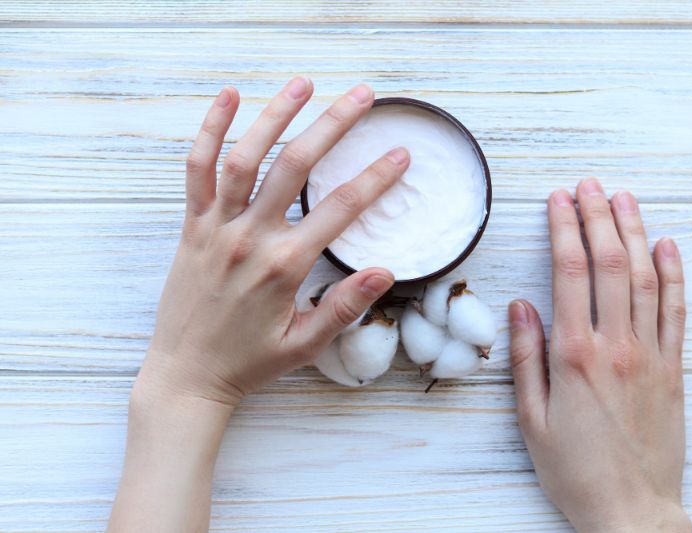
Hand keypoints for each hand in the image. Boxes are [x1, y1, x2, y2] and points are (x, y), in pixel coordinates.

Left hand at [110, 79, 409, 531]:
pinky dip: (210, 131)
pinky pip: (196, 169)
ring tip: (303, 83)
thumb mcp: (305, 344)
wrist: (187, 374)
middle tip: (363, 95)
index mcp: (285, 266)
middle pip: (296, 166)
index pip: (340, 210)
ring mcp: (217, 228)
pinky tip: (228, 97)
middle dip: (334, 124)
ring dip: (275, 115)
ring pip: (245, 157)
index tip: (400, 155)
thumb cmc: (250, 362)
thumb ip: (344, 306)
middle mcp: (250, 238)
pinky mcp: (191, 226)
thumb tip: (384, 271)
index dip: (375, 179)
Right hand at [508, 179, 690, 531]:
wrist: (631, 510)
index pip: (570, 273)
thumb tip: (521, 306)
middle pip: (609, 264)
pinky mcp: (672, 369)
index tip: (558, 200)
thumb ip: (525, 358)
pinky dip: (673, 274)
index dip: (564, 229)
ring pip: (644, 278)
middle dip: (597, 217)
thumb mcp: (531, 420)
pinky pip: (676, 311)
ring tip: (623, 199)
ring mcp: (650, 354)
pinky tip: (666, 245)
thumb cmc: (574, 469)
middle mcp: (615, 345)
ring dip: (634, 233)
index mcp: (573, 355)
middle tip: (588, 184)